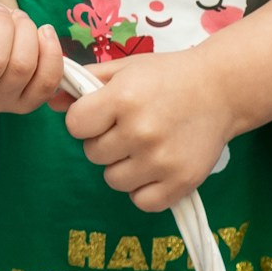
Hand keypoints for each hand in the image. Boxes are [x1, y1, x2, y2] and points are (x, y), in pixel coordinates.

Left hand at [64, 46, 232, 211]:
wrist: (222, 88)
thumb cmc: (168, 76)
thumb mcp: (126, 69)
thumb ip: (86, 82)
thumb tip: (50, 100)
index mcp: (123, 98)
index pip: (75, 125)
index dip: (86, 120)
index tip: (104, 113)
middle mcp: (140, 131)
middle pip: (92, 153)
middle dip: (105, 141)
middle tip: (131, 127)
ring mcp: (161, 160)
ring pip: (113, 179)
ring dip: (123, 166)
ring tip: (144, 146)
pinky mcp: (181, 182)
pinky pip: (141, 201)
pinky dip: (144, 189)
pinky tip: (155, 167)